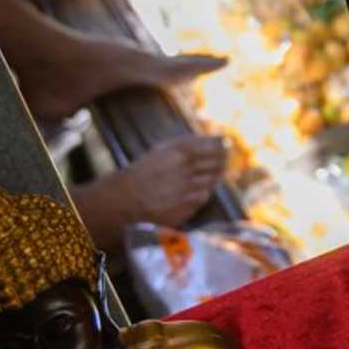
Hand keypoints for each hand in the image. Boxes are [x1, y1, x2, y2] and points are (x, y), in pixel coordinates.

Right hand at [75, 134, 226, 251]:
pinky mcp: (185, 206)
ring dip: (213, 177)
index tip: (225, 145)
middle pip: (218, 163)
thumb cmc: (144, 172)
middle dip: (222, 161)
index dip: (222, 145)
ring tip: (204, 175)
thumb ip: (188, 145)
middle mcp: (184, 168)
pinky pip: (203, 197)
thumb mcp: (162, 151)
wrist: (123, 200)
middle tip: (223, 160)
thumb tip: (219, 141)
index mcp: (178, 151)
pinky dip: (202, 193)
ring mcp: (186, 189)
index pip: (214, 145)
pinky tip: (192, 191)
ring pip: (213, 180)